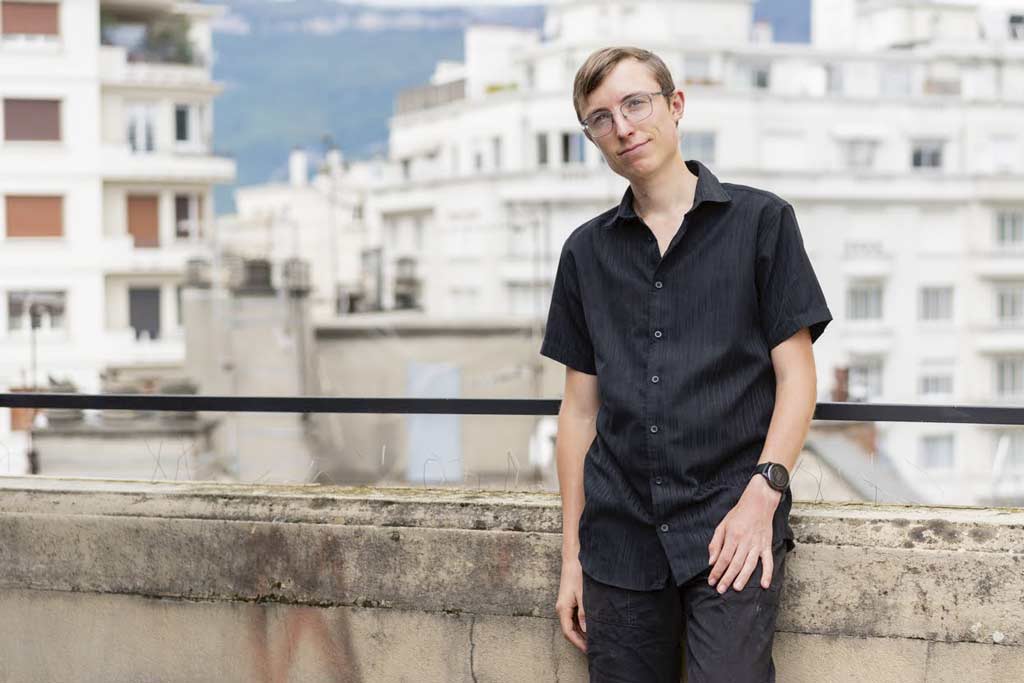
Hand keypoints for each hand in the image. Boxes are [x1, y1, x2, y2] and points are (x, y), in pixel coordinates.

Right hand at [555, 556, 586, 651]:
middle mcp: (562, 609)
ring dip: (581, 634)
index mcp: (563, 608)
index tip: (588, 650)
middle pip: (569, 630)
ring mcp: (565, 605)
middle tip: (594, 649)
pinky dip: (581, 625)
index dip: (578, 643)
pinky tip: (591, 628)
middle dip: (580, 641)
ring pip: (572, 625)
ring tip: (594, 641)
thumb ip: (584, 613)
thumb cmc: (577, 574)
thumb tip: (586, 630)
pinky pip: (574, 618)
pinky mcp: (570, 602)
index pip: (568, 632)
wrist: (573, 559)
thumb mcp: (583, 594)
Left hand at [707, 475, 782, 592]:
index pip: (723, 558)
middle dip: (726, 578)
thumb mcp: (722, 525)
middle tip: (720, 590)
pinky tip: (764, 584)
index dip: (717, 571)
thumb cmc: (738, 515)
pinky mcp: (766, 546)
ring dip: (743, 578)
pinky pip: (768, 562)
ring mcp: (757, 545)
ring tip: (736, 588)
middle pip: (735, 564)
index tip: (711, 581)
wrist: (758, 504)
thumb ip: (716, 544)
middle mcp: (745, 542)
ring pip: (749, 565)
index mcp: (733, 536)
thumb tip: (711, 561)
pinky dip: (767, 573)